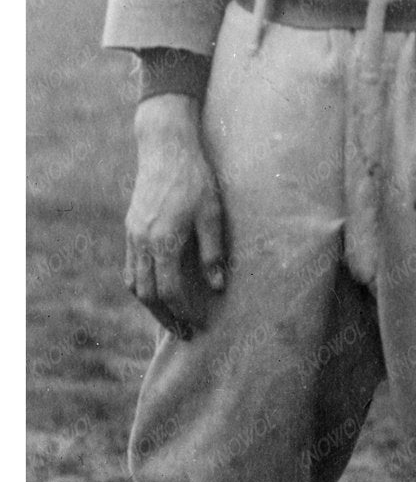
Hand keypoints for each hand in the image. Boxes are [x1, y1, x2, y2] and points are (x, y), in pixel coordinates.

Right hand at [123, 95, 226, 339]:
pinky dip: (142, 285)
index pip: (170, 290)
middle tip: (185, 333)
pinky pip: (131, 267)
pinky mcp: (130, 228)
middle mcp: (142, 241)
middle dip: (166, 317)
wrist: (165, 148)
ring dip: (151, 305)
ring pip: (135, 283)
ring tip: (171, 318)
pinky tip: (157, 291)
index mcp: (163, 240)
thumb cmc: (195, 179)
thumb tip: (218, 287)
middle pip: (147, 294)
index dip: (184, 311)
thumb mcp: (212, 214)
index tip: (198, 325)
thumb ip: (213, 253)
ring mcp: (132, 235)